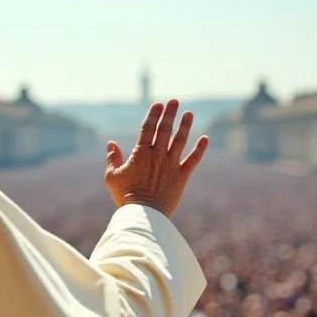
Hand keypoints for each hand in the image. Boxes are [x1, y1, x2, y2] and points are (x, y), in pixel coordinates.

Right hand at [104, 100, 207, 217]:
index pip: (148, 129)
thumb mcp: (112, 177)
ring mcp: (171, 165)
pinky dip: (199, 149)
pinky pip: (193, 160)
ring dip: (185, 126)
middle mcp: (158, 155)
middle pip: (165, 130)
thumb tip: (111, 143)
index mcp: (141, 154)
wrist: (144, 215)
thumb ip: (112, 158)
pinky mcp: (181, 177)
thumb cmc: (125, 196)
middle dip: (170, 114)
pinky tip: (205, 138)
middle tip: (174, 101)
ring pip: (180, 141)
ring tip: (189, 113)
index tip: (158, 104)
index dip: (153, 115)